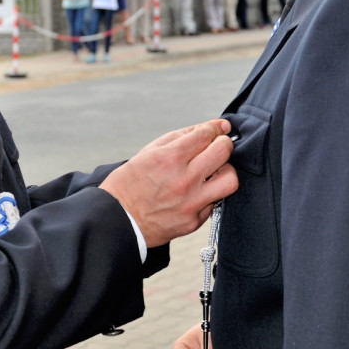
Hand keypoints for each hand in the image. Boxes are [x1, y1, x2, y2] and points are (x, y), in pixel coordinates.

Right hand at [99, 120, 236, 246]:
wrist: (118, 218)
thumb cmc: (131, 182)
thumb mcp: (150, 151)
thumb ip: (181, 137)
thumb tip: (208, 127)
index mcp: (170, 157)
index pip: (207, 134)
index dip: (216, 127)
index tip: (219, 128)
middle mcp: (184, 179)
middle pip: (223, 152)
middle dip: (224, 143)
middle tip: (220, 145)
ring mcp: (191, 202)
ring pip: (230, 180)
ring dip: (225, 171)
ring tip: (214, 171)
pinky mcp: (194, 221)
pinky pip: (215, 202)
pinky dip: (209, 194)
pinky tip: (196, 192)